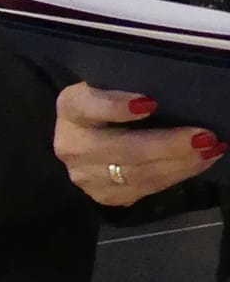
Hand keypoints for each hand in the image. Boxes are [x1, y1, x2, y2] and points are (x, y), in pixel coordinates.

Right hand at [53, 81, 220, 207]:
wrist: (87, 139)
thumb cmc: (109, 106)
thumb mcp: (109, 88)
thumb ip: (128, 86)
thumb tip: (170, 92)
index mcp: (71, 108)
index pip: (89, 106)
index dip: (116, 107)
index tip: (150, 103)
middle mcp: (71, 144)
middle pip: (121, 148)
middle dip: (167, 144)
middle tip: (203, 136)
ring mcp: (84, 174)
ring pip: (138, 174)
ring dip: (180, 163)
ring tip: (211, 150)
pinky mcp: (103, 195)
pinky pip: (146, 189)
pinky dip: (177, 176)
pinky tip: (198, 163)